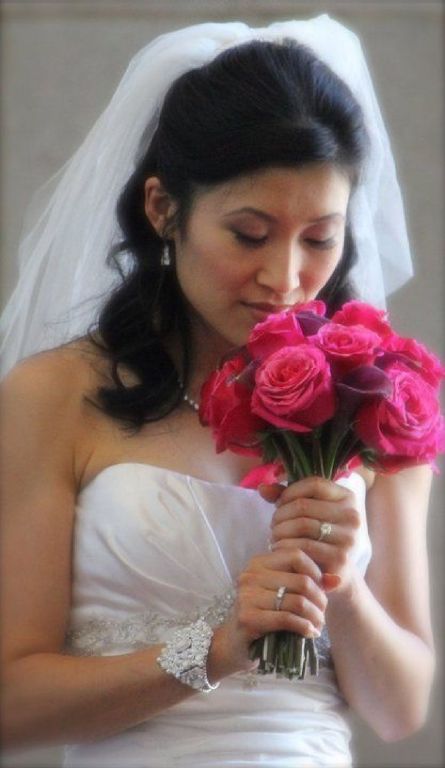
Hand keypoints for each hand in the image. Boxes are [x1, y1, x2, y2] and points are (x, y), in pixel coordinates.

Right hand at [211, 547, 328, 676]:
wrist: (234, 645)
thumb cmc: (264, 616)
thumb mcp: (284, 595)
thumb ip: (309, 583)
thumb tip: (337, 580)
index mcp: (259, 563)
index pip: (296, 555)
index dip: (316, 572)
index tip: (321, 590)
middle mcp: (250, 575)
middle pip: (301, 580)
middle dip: (320, 599)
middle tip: (322, 613)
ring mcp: (247, 596)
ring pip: (297, 601)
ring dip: (315, 616)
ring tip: (318, 625)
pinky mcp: (248, 618)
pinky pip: (287, 619)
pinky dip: (304, 627)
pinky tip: (309, 633)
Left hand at [262, 476, 361, 589]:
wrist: (338, 573)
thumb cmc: (319, 537)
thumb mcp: (308, 512)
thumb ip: (286, 497)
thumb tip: (263, 488)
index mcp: (348, 498)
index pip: (314, 484)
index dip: (290, 492)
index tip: (279, 504)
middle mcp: (353, 516)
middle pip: (304, 505)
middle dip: (281, 514)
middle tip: (272, 525)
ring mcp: (349, 537)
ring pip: (302, 524)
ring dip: (280, 530)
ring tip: (274, 536)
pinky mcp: (340, 558)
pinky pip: (304, 546)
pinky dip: (286, 546)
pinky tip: (279, 549)